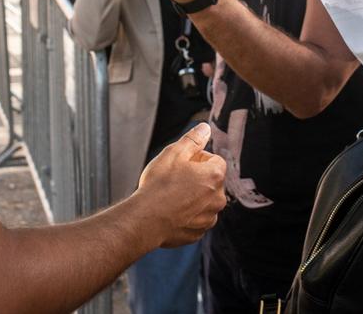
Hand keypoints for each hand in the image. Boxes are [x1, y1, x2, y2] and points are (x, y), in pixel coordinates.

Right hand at [135, 122, 226, 246]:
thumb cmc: (159, 186)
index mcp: (214, 176)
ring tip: (171, 195)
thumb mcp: (173, 153)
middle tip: (175, 178)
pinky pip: (196, 218)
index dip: (198, 159)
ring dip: (192, 196)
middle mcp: (217, 198)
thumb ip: (193, 139)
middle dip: (197, 178)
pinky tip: (171, 211)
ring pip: (204, 201)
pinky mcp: (199, 232)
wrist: (145, 220)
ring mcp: (209, 217)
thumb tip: (205, 129)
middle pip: (211, 181)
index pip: (215, 160)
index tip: (182, 163)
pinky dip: (187, 214)